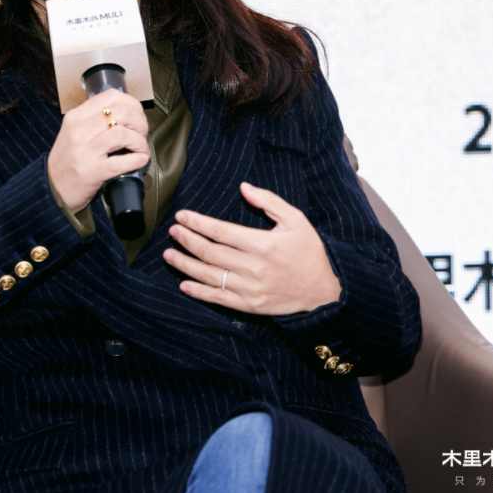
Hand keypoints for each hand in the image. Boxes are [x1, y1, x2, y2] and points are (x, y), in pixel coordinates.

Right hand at [47, 88, 150, 211]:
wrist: (51, 189)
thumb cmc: (66, 161)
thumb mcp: (73, 132)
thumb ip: (94, 120)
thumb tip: (126, 113)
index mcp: (75, 117)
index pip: (110, 97)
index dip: (132, 104)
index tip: (137, 114)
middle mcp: (79, 130)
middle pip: (121, 113)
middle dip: (139, 122)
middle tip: (141, 133)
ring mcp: (85, 151)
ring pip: (122, 134)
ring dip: (139, 142)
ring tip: (140, 149)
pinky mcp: (92, 171)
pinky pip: (121, 161)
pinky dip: (137, 160)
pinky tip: (140, 161)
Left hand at [162, 181, 341, 314]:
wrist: (324, 290)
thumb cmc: (309, 251)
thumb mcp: (295, 219)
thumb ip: (268, 201)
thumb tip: (243, 187)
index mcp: (262, 244)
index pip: (221, 231)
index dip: (198, 223)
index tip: (182, 216)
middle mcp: (253, 267)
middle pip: (210, 252)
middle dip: (187, 240)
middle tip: (173, 231)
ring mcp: (250, 288)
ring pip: (209, 275)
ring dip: (185, 265)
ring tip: (168, 255)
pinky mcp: (249, 305)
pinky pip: (219, 298)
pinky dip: (199, 292)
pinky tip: (184, 284)